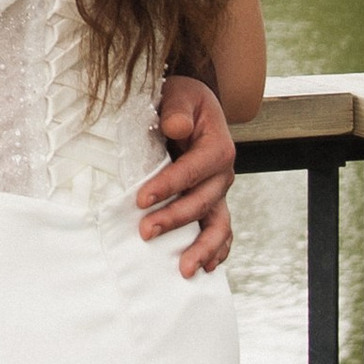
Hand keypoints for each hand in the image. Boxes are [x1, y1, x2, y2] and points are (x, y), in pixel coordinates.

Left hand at [140, 73, 235, 278]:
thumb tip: (176, 128)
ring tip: (184, 270)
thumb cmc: (182, 101)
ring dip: (202, 248)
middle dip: (175, 219)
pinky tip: (204, 268)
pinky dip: (216, 250)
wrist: (193, 108)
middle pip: (202, 202)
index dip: (169, 185)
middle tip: (146, 232)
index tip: (141, 199)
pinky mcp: (211, 204)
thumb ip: (177, 110)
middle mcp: (222, 174)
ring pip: (218, 225)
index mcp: (217, 147)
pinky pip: (220, 231)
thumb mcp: (180, 94)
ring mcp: (218, 193)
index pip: (193, 170)